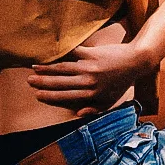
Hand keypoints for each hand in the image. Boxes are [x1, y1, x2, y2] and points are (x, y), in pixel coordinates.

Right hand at [28, 39, 155, 112]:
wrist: (135, 61)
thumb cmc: (121, 82)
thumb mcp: (111, 101)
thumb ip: (94, 109)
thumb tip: (77, 114)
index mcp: (92, 94)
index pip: (66, 96)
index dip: (50, 96)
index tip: (37, 95)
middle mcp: (89, 81)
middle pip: (61, 82)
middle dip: (43, 82)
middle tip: (29, 81)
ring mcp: (90, 66)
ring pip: (64, 68)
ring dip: (47, 68)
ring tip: (34, 67)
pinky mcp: (92, 53)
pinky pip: (73, 52)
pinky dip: (60, 52)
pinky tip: (50, 51)